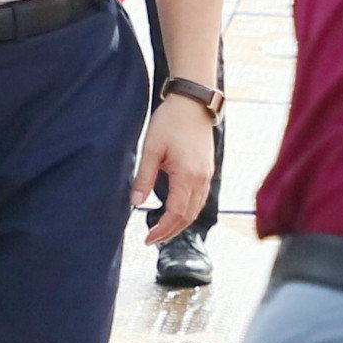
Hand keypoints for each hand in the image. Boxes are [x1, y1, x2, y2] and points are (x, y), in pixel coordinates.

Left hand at [131, 94, 218, 245]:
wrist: (193, 103)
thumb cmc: (170, 122)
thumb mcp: (151, 149)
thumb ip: (144, 178)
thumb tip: (135, 203)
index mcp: (187, 175)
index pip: (176, 213)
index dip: (162, 229)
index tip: (148, 239)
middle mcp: (201, 179)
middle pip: (188, 216)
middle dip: (171, 232)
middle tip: (152, 240)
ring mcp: (207, 175)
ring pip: (196, 209)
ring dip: (180, 223)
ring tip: (162, 230)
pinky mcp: (207, 170)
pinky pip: (200, 198)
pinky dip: (187, 210)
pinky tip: (175, 212)